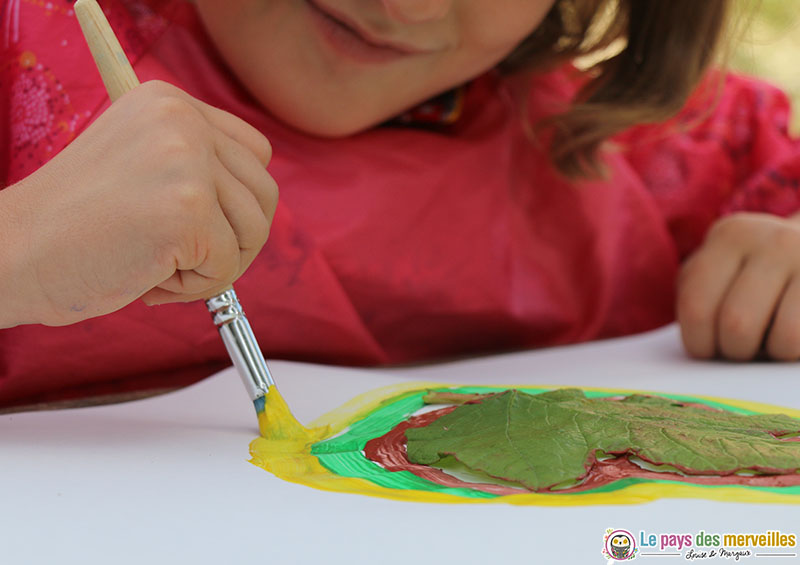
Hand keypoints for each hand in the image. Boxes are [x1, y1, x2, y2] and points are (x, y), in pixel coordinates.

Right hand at [0, 80, 277, 326]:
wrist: (11, 254)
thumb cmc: (73, 226)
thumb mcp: (140, 166)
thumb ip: (195, 168)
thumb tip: (257, 202)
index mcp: (170, 103)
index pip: (255, 153)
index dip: (238, 202)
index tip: (200, 225)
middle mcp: (182, 121)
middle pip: (264, 193)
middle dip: (234, 239)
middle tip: (184, 258)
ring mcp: (187, 164)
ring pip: (254, 231)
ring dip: (214, 266)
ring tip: (159, 267)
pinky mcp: (188, 212)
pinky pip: (227, 267)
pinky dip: (195, 288)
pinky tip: (150, 280)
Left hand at [677, 212, 799, 360]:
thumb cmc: (756, 275)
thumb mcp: (721, 271)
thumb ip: (699, 295)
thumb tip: (700, 345)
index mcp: (731, 235)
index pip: (697, 305)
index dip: (698, 342)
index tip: (706, 349)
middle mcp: (775, 240)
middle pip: (737, 325)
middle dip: (734, 352)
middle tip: (740, 348)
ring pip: (783, 340)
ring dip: (771, 355)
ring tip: (770, 342)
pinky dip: (795, 352)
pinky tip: (793, 336)